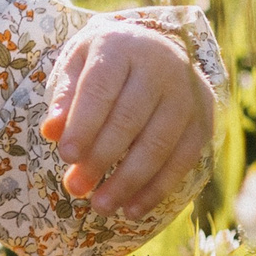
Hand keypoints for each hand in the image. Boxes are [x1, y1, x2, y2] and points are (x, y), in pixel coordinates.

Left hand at [39, 20, 213, 218]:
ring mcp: (186, 93)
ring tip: (101, 207)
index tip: (66, 155)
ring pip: (158, 143)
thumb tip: (51, 132)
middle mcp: (159, 66)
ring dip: (128, 181)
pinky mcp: (203, 119)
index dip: (84, 123)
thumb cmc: (105, 61)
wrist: (154, 47)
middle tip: (75, 188)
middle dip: (101, 158)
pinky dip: (157, 188)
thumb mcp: (77, 65)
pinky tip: (132, 209)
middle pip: (129, 119)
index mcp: (120, 46)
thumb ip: (65, 97)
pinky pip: (183, 159)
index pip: (101, 88)